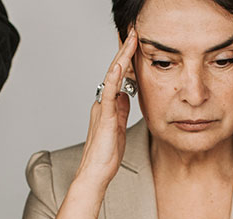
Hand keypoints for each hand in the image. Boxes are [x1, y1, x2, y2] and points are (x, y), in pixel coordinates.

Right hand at [73, 29, 136, 190]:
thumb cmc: (106, 155)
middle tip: (133, 33)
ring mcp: (103, 108)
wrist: (96, 172)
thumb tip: (125, 95)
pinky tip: (120, 65)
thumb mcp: (119, 127)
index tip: (135, 45)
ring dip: (122, 57)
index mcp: (107, 106)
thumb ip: (121, 110)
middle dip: (125, 51)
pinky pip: (109, 93)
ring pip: (112, 77)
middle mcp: (102, 103)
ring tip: (130, 40)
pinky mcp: (105, 117)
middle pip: (115, 71)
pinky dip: (114, 78)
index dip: (127, 60)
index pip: (118, 77)